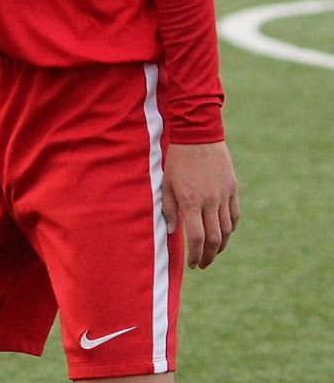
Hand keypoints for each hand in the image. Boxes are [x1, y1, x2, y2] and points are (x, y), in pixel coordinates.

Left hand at [163, 141, 239, 268]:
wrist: (198, 135)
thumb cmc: (177, 160)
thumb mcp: (166, 183)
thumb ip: (169, 209)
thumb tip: (172, 232)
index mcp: (191, 200)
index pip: (196, 237)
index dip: (195, 255)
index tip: (192, 265)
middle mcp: (210, 201)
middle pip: (214, 238)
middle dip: (208, 256)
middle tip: (202, 264)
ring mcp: (224, 195)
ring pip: (227, 230)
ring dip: (220, 246)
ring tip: (211, 253)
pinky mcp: (233, 189)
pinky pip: (235, 216)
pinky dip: (230, 229)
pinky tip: (223, 235)